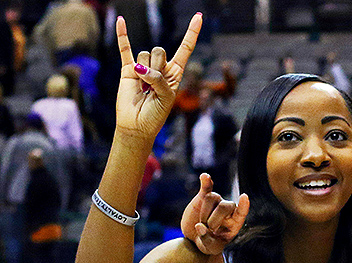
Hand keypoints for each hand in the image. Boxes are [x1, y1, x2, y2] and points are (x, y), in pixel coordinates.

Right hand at [113, 14, 201, 139]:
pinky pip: (125, 49)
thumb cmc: (156, 114)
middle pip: (160, 50)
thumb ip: (158, 79)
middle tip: (153, 84)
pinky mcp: (128, 70)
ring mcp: (143, 67)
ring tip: (143, 87)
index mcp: (175, 73)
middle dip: (157, 66)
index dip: (191, 33)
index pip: (185, 48)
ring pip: (145, 54)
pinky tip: (120, 20)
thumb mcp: (166, 97)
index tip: (198, 16)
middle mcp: (160, 67)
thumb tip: (140, 67)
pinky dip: (123, 35)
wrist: (137, 125)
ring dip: (145, 70)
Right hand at [181, 172, 248, 254]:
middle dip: (214, 219)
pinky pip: (206, 187)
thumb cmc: (208, 244)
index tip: (244, 197)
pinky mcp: (203, 198)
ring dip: (204, 213)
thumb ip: (207, 240)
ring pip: (212, 198)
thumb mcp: (210, 248)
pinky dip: (206, 181)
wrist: (195, 238)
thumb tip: (200, 226)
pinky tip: (205, 176)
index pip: (242, 212)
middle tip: (208, 229)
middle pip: (225, 206)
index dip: (243, 205)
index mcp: (235, 223)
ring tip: (202, 224)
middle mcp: (228, 211)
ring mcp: (216, 203)